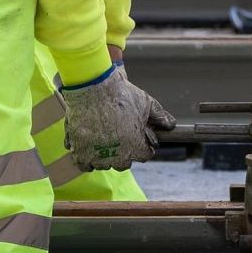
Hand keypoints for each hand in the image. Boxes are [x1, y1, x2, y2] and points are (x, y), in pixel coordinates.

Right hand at [60, 66, 176, 170]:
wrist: (94, 88)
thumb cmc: (122, 95)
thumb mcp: (146, 103)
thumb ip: (160, 116)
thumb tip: (171, 125)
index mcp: (136, 146)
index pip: (144, 155)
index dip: (144, 146)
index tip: (140, 139)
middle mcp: (118, 155)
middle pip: (124, 163)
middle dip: (125, 153)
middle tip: (121, 139)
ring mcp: (98, 155)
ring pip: (104, 165)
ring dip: (106, 156)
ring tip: (104, 142)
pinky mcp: (80, 150)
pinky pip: (84, 165)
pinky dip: (87, 160)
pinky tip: (90, 151)